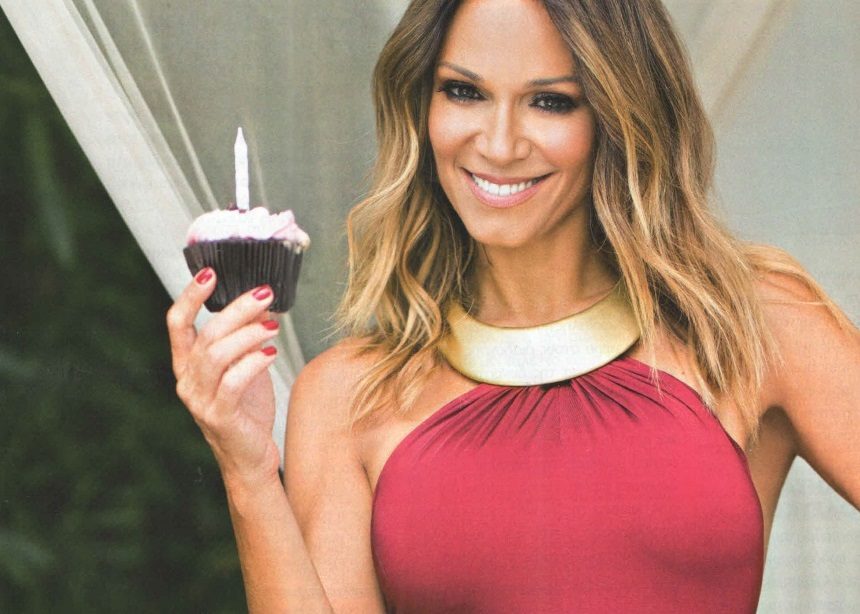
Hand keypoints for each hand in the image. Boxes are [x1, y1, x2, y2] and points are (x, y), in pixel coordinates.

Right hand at [167, 268, 281, 486]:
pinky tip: (271, 355)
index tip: (210, 273)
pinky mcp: (219, 417)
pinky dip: (253, 363)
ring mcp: (199, 400)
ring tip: (273, 326)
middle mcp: (186, 380)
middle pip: (206, 334)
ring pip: (217, 355)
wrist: (251, 456)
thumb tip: (262, 301)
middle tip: (265, 294)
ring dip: (248, 334)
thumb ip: (247, 337)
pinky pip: (233, 382)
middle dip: (237, 310)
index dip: (190, 296)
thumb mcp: (245, 365)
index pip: (177, 323)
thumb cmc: (247, 408)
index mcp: (187, 364)